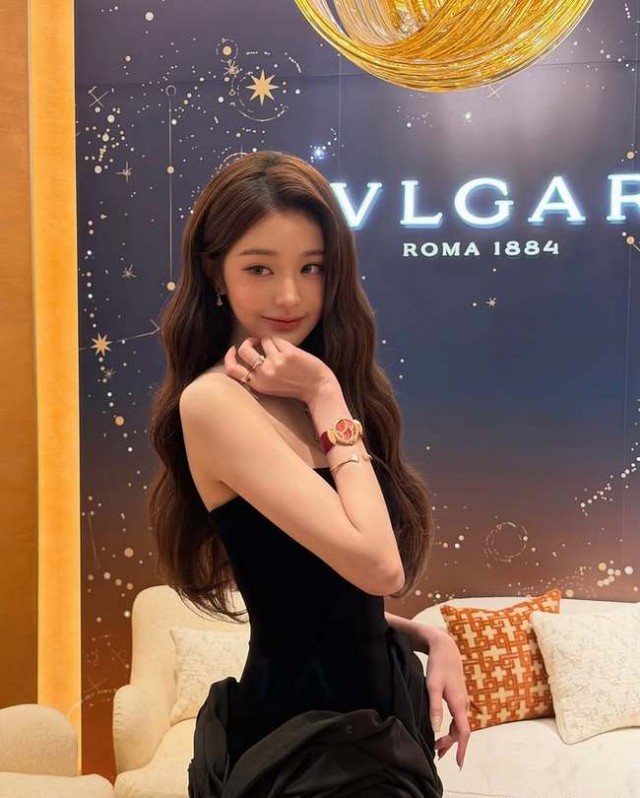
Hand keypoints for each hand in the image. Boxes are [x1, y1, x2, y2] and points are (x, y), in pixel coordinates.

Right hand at [224, 336, 334, 403]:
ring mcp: (275, 363)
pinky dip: (283, 342)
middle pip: (244, 350)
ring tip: (284, 352)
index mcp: (258, 384)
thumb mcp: (272, 387)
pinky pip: (277, 339)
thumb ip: (258, 374)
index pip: (232, 370)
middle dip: (249, 341)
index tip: (233, 349)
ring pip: (264, 340)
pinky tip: (292, 352)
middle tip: (256, 341)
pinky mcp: (287, 354)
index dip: (228, 357)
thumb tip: (248, 350)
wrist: (319, 389)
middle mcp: (264, 374)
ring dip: (272, 342)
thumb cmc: (297, 386)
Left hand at [422, 626, 470, 768]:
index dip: (462, 749)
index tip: (459, 764)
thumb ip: (435, 707)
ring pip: (459, 725)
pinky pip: (458, 718)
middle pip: (461, 731)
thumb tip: (436, 730)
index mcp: (458, 704)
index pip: (463, 733)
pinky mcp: (459, 696)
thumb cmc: (438, 665)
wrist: (446, 648)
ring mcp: (462, 700)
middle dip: (451, 745)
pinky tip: (443, 729)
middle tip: (436, 754)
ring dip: (451, 737)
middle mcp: (463, 704)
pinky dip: (452, 728)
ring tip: (438, 747)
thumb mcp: (432, 686)